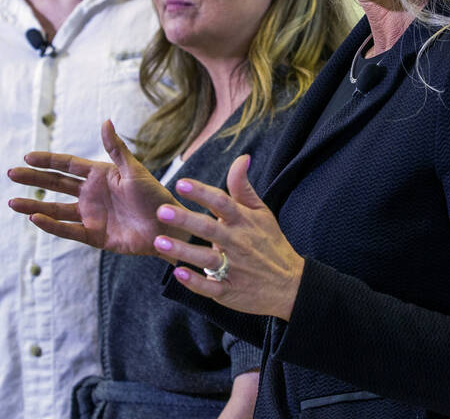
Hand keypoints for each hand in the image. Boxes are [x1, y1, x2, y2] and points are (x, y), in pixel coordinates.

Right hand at [7, 120, 182, 255]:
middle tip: (11, 174)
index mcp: (99, 175)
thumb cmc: (155, 196)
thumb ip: (116, 149)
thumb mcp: (135, 171)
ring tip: (13, 202)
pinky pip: (67, 229)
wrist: (167, 228)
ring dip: (34, 205)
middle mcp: (90, 194)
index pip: (67, 165)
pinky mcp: (93, 235)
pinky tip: (35, 219)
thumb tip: (105, 121)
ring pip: (55, 209)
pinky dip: (51, 225)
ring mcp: (90, 214)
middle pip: (55, 184)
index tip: (27, 156)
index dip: (47, 160)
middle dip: (33, 179)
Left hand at [152, 154, 304, 320]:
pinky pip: (211, 287)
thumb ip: (243, 187)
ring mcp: (234, 268)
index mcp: (243, 221)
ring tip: (159, 241)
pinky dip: (196, 282)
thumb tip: (242, 157)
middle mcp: (237, 243)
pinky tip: (179, 274)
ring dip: (183, 250)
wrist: (291, 285)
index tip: (181, 183)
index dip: (202, 192)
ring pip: (206, 259)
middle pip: (209, 229)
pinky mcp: (230, 291)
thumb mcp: (261, 212)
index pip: (222, 202)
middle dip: (185, 219)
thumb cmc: (270, 243)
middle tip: (161, 210)